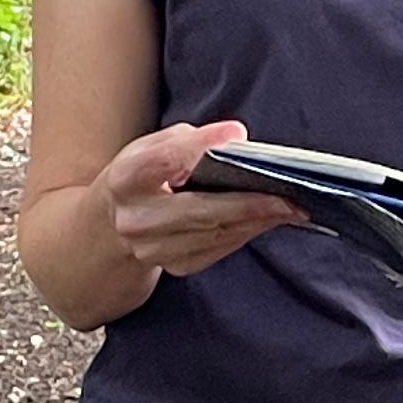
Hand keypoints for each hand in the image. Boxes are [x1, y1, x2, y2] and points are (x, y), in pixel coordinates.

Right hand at [101, 118, 308, 280]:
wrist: (111, 227)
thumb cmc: (142, 178)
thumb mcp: (152, 148)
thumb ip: (190, 140)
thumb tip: (234, 137)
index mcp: (125, 180)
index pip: (164, 160)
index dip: (200, 146)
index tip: (237, 136)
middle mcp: (136, 219)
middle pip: (200, 210)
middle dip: (249, 202)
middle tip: (289, 195)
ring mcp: (154, 249)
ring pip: (216, 233)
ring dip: (258, 219)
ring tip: (291, 206)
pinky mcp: (176, 266)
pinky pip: (220, 248)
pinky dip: (247, 231)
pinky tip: (269, 219)